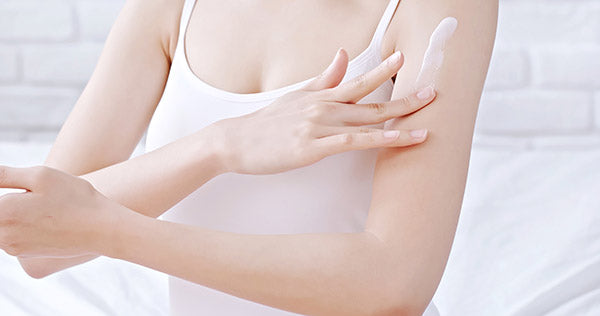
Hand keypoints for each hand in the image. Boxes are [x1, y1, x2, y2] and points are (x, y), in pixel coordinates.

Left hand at [0, 166, 127, 257]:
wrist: (101, 229)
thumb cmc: (74, 198)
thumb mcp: (40, 175)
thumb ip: (3, 175)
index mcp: (2, 211)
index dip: (5, 188)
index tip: (25, 191)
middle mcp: (2, 235)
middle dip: (8, 201)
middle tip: (36, 195)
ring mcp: (13, 248)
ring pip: (2, 225)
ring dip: (12, 213)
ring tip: (42, 205)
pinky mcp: (25, 254)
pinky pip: (12, 235)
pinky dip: (22, 225)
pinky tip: (46, 217)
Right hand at [211, 48, 436, 174]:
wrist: (236, 141)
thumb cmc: (267, 123)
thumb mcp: (297, 96)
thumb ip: (324, 78)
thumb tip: (344, 55)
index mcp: (322, 96)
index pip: (359, 81)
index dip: (384, 70)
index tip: (406, 58)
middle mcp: (324, 108)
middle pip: (372, 102)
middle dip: (405, 98)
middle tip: (433, 92)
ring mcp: (319, 126)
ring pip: (367, 122)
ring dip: (400, 123)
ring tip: (426, 123)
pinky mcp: (313, 147)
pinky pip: (353, 142)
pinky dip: (378, 140)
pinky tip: (397, 140)